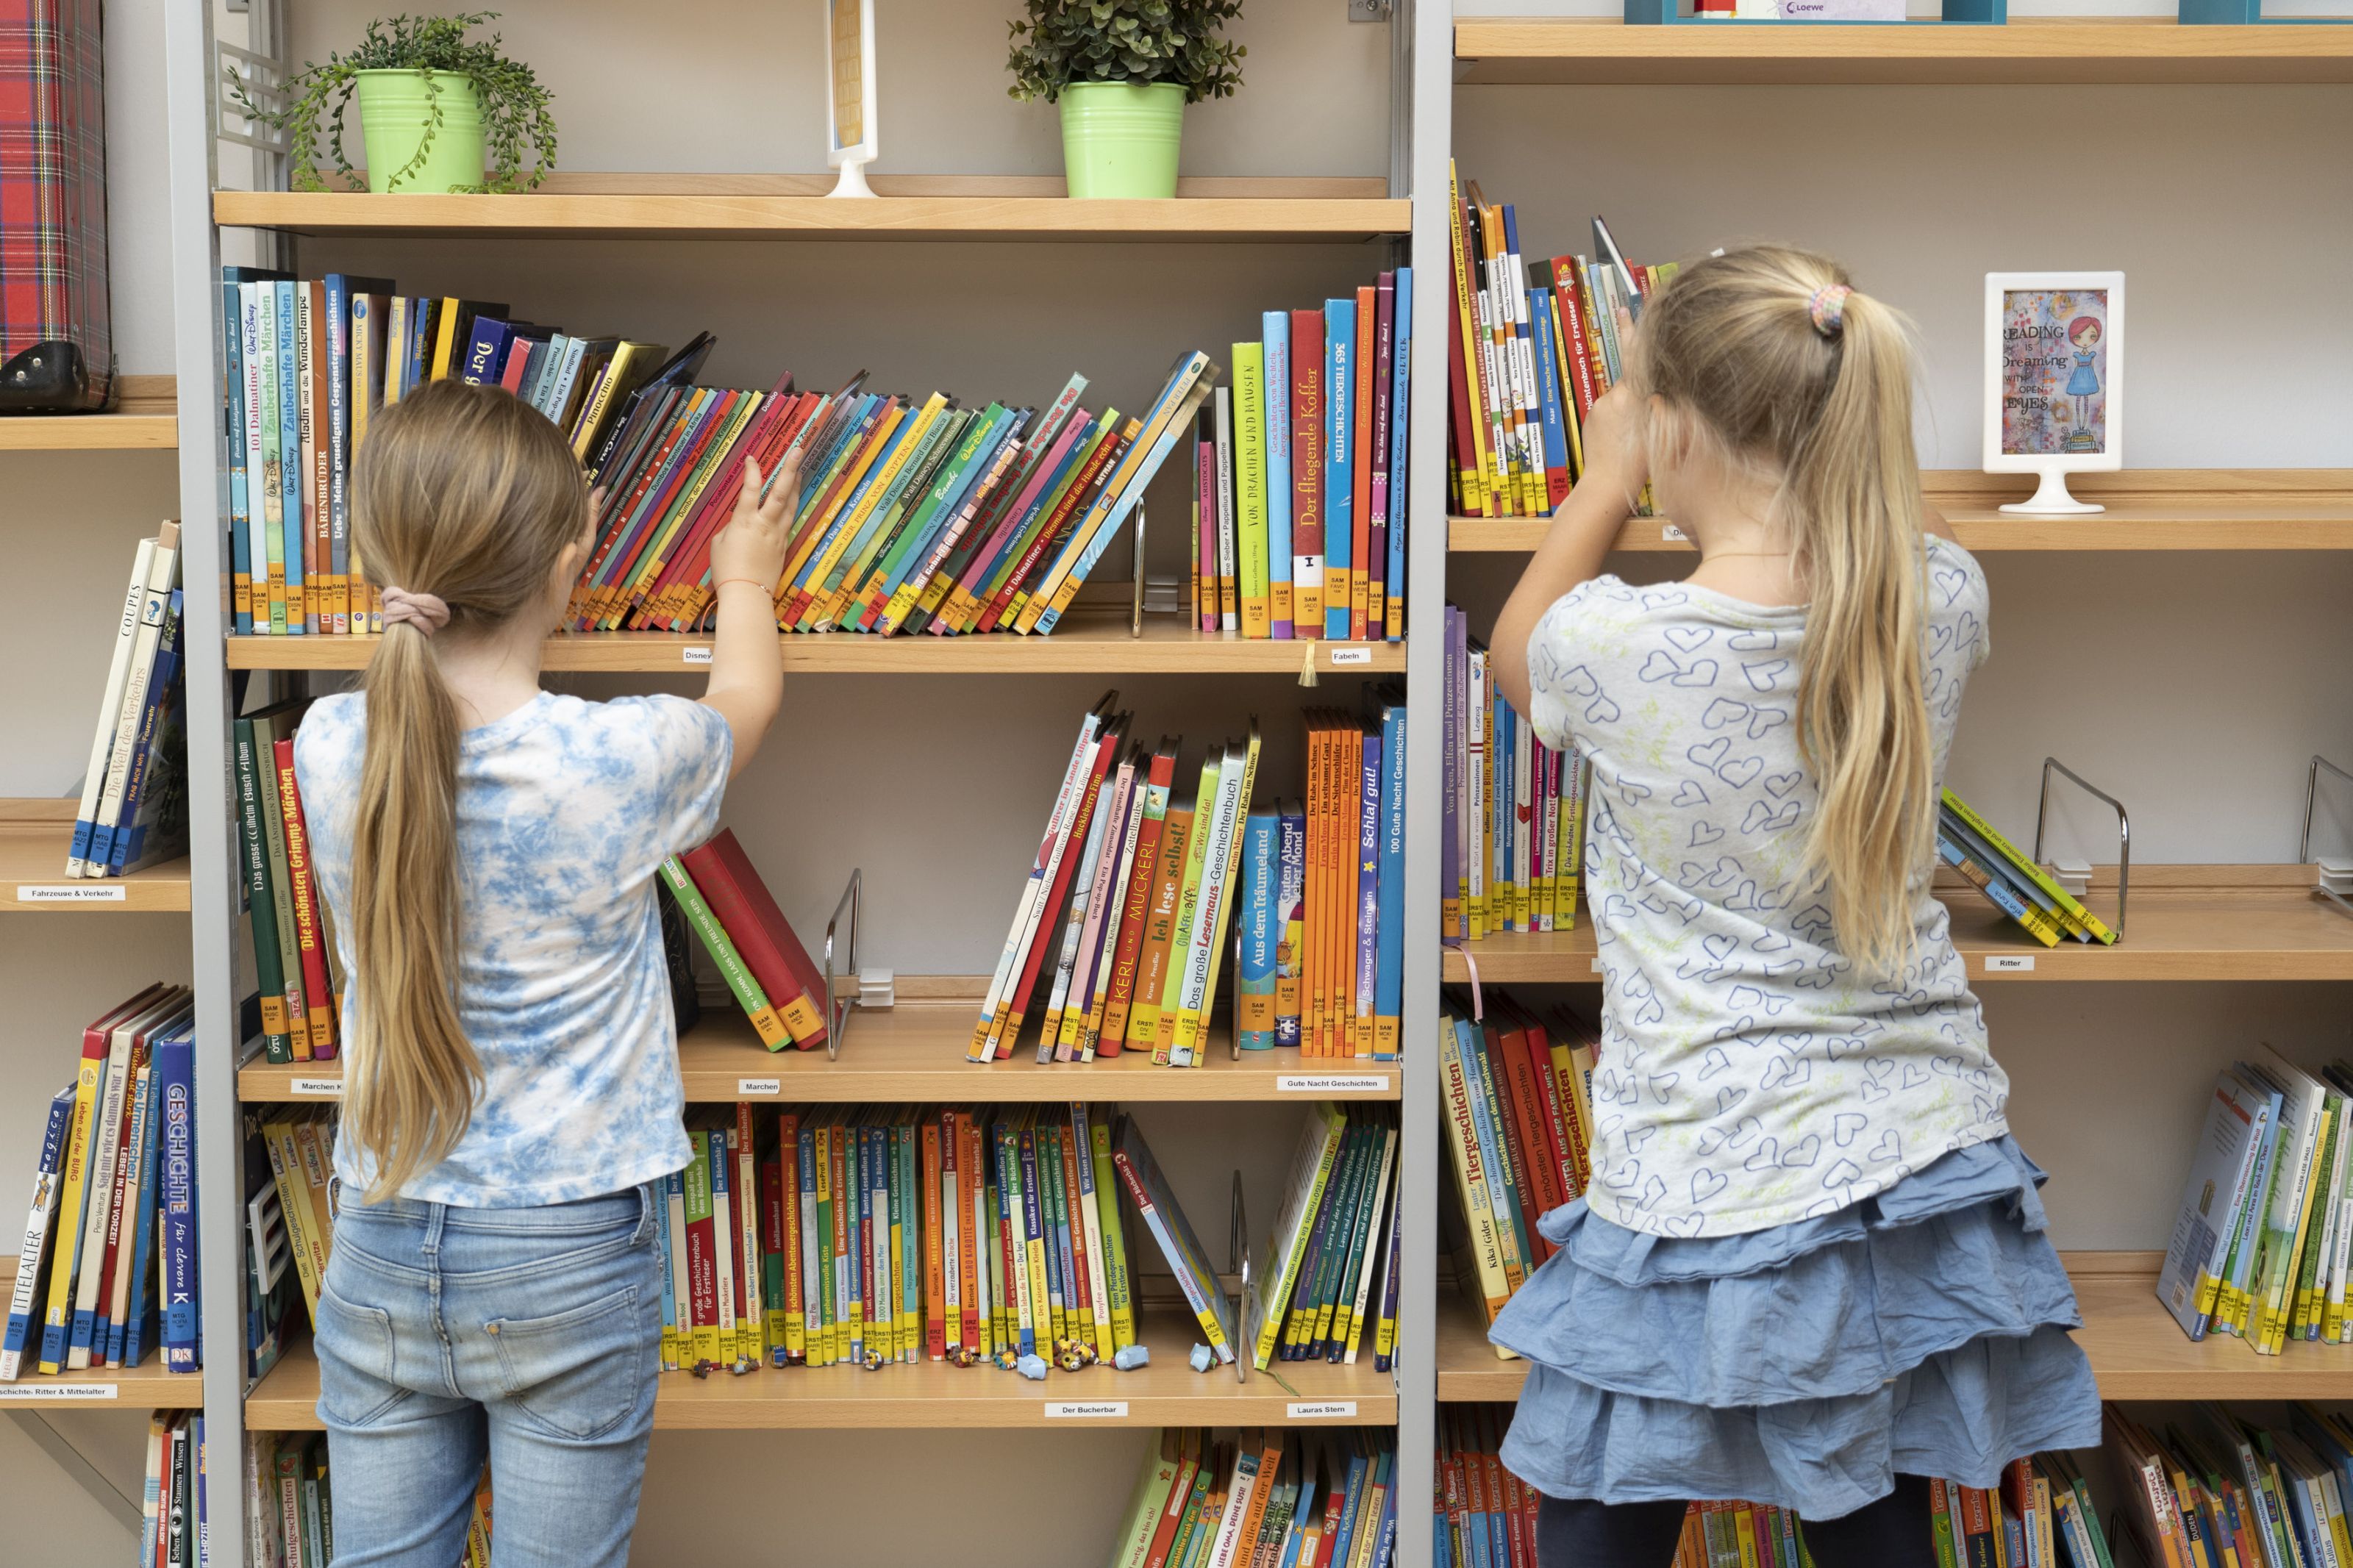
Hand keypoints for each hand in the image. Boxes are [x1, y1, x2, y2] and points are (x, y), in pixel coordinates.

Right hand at [709, 451, 800, 594]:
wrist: (748, 593)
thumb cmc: (727, 569)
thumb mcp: (719, 543)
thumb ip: (732, 527)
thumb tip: (741, 523)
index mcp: (745, 521)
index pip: (750, 489)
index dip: (752, 471)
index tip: (752, 458)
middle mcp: (766, 524)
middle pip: (781, 492)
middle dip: (790, 469)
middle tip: (798, 451)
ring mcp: (778, 534)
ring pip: (791, 505)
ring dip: (796, 485)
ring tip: (800, 470)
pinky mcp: (784, 544)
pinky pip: (790, 520)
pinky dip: (793, 506)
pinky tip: (795, 499)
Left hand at [1579, 384, 1647, 509]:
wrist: (1607, 483)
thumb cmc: (1636, 462)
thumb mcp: (1658, 430)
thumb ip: (1657, 405)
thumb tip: (1659, 391)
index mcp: (1626, 396)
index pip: (1638, 371)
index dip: (1648, 377)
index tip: (1654, 384)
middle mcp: (1607, 398)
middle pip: (1626, 385)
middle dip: (1636, 395)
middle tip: (1646, 412)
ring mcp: (1595, 410)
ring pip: (1614, 399)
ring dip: (1624, 407)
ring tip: (1631, 429)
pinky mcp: (1588, 421)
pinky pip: (1604, 412)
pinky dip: (1613, 418)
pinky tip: (1619, 435)